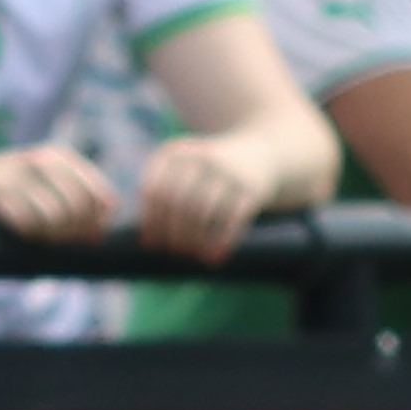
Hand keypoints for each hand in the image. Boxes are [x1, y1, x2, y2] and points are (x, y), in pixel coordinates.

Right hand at [0, 140, 117, 243]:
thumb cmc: (3, 190)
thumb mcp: (40, 184)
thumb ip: (72, 203)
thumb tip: (97, 236)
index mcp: (60, 157)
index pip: (101, 196)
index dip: (98, 222)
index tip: (84, 237)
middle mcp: (42, 161)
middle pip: (80, 207)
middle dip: (73, 231)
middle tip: (57, 240)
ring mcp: (17, 175)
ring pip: (55, 216)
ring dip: (49, 235)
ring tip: (38, 237)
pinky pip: (25, 222)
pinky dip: (26, 233)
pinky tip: (20, 232)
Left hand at [133, 130, 274, 262]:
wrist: (263, 151)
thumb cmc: (211, 172)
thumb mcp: (185, 171)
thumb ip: (164, 197)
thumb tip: (147, 242)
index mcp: (176, 153)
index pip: (153, 190)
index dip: (150, 220)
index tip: (151, 244)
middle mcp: (201, 157)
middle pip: (176, 202)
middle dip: (172, 232)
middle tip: (174, 252)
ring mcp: (228, 170)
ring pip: (202, 211)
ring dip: (194, 239)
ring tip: (192, 256)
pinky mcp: (253, 185)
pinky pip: (233, 217)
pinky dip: (221, 240)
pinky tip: (214, 257)